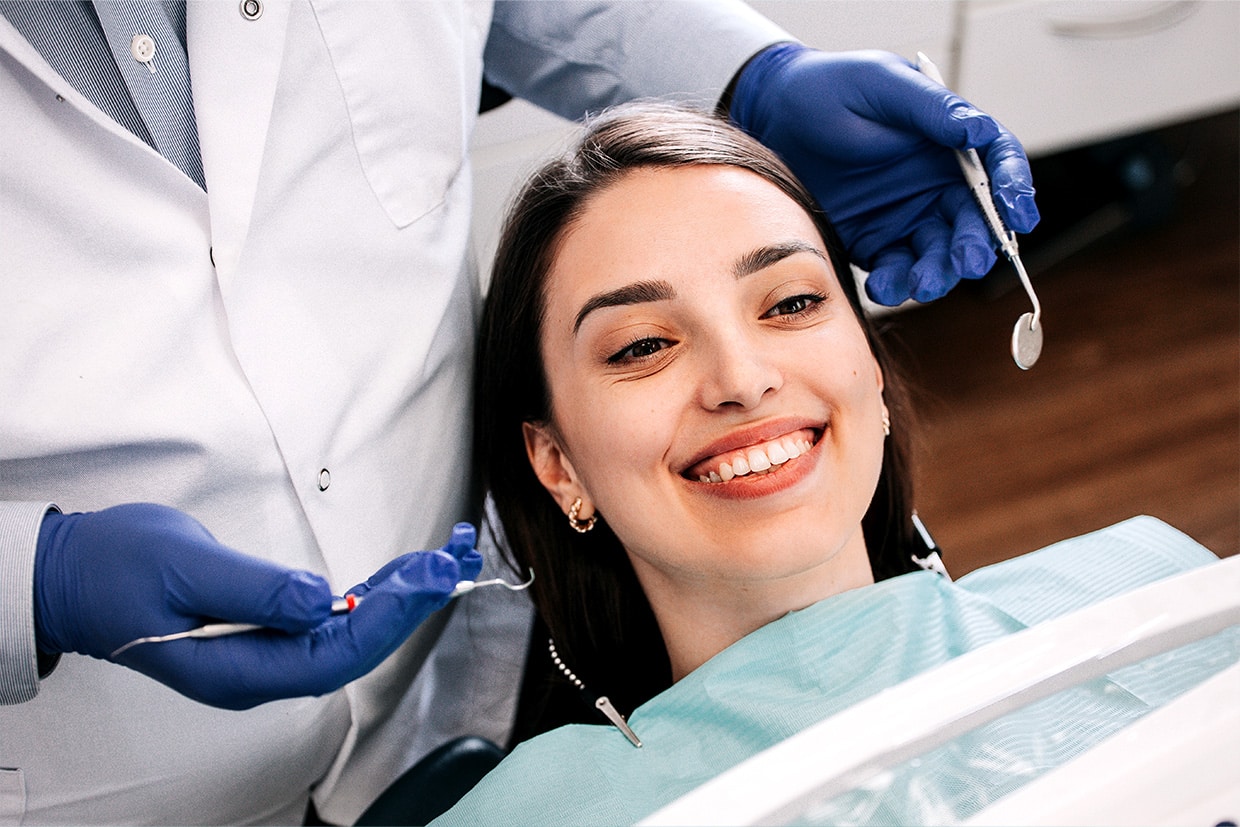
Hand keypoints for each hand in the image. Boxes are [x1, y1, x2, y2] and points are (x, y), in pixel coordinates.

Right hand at [35, 504, 481, 708]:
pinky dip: (369, 595)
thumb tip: (320, 598)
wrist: (71, 573)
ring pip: (346, 635)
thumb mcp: (183, 567)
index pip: (331, 654)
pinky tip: (397, 575)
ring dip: (396, 601)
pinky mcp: (263, 630)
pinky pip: (328, 620)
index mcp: (235, 670)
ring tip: (437, 564)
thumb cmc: (115, 568)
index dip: (386, 618)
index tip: (426, 578)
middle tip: (448, 564)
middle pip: (350, 649)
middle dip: (406, 608)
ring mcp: (261, 654)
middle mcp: (256, 672)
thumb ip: (254, 588)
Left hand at [730, 44, 1038, 304]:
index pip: (996, 163)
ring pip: (939, 255)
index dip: (1013, 188)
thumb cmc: (829, 88)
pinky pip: (896, 271)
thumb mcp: (882, 85)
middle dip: (975, 245)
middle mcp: (935, 183)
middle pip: (974, 221)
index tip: (1019, 214)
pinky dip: (895, 284)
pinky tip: (882, 286)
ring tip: (922, 284)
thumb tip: (978, 128)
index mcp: (947, 140)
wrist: (772, 118)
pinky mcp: (876, 243)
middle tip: (966, 261)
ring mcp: (907, 217)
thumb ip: (931, 109)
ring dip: (938, 274)